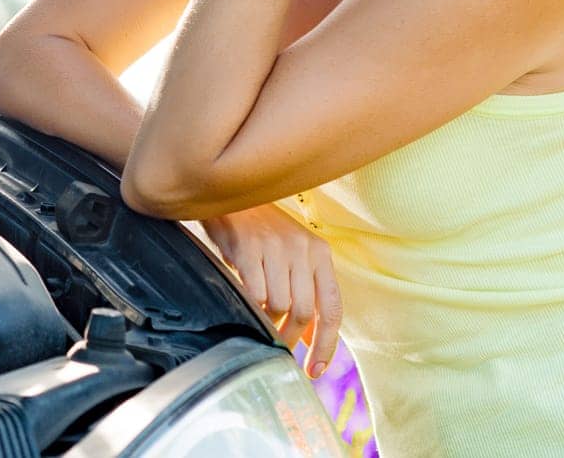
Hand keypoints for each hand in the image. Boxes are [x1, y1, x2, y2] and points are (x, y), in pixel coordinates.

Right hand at [202, 202, 343, 379]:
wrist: (230, 193)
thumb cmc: (262, 230)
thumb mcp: (293, 255)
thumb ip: (306, 292)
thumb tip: (312, 338)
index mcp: (320, 252)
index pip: (333, 308)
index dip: (326, 345)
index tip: (314, 370)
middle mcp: (302, 248)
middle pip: (304, 312)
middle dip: (290, 338)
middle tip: (278, 349)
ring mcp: (275, 246)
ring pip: (278, 305)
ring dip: (266, 320)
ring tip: (257, 312)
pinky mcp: (248, 247)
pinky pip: (253, 293)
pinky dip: (249, 304)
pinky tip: (243, 297)